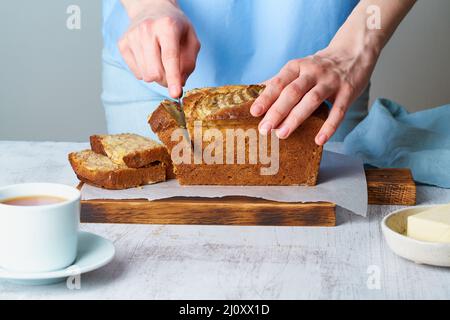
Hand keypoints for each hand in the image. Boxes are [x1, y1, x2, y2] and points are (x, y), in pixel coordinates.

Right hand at [118, 0, 200, 97]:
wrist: (152, 8)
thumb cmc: (175, 27)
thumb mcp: (191, 39)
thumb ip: (189, 62)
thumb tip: (179, 82)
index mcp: (167, 26)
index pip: (170, 58)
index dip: (173, 78)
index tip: (176, 94)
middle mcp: (147, 29)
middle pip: (155, 71)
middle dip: (166, 80)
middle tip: (172, 74)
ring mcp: (132, 36)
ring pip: (145, 75)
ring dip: (157, 76)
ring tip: (161, 63)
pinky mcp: (122, 44)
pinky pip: (137, 73)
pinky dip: (146, 72)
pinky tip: (150, 58)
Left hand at [250, 46, 377, 144]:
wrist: (354, 51)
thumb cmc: (320, 66)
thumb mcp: (299, 68)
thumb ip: (280, 81)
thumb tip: (253, 91)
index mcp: (297, 66)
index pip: (279, 82)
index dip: (266, 97)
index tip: (254, 112)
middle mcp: (313, 72)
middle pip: (292, 92)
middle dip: (277, 111)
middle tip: (264, 129)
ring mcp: (331, 81)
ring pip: (311, 100)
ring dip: (296, 118)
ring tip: (282, 135)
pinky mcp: (347, 91)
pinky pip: (338, 111)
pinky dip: (329, 126)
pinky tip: (319, 140)